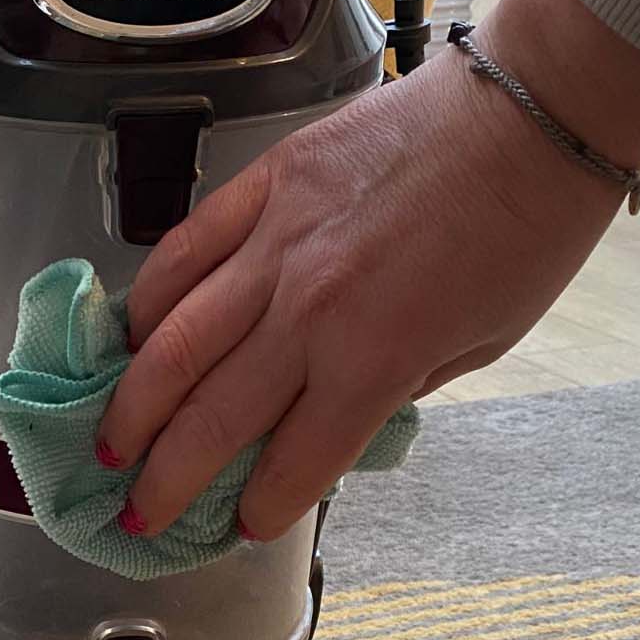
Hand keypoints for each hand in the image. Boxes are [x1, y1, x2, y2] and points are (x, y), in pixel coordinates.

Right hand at [94, 0, 639, 540]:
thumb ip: (396, 385)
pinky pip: (184, 250)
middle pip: (213, 414)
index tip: (242, 526)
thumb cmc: (525, 237)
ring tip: (109, 442)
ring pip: (175, 338)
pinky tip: (130, 336)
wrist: (530, 113)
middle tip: (136, 512)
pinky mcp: (263, 184)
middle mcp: (307, 310)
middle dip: (166, 478)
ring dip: (134, 403)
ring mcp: (275, 243)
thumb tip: (332, 415)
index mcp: (374, 360)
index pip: (294, 459)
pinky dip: (148, 300)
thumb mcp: (479, 345)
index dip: (262, 506)